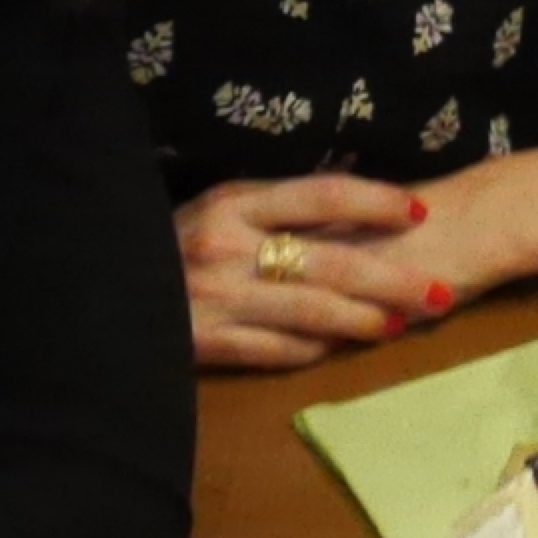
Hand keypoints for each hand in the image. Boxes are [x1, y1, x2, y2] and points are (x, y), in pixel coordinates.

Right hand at [180, 173, 449, 372]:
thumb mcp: (218, 208)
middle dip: (393, 279)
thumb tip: (354, 185)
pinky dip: (314, 350)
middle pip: (330, 263)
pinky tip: (344, 349)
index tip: (419, 213)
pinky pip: (275, 351)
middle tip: (442, 291)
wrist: (96, 289)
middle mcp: (227, 247)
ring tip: (403, 324)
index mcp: (234, 203)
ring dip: (364, 320)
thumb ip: (278, 205)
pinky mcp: (203, 344)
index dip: (376, 201)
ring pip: (311, 313)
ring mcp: (215, 299)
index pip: (322, 194)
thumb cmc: (171, 243)